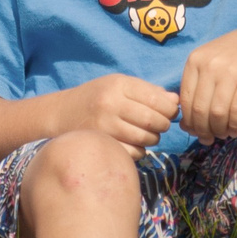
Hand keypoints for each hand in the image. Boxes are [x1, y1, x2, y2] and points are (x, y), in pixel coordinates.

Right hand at [55, 74, 179, 150]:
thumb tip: (176, 101)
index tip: (169, 112)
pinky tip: (133, 143)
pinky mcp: (102, 144)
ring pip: (146, 138)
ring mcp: (105, 126)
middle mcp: (111, 104)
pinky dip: (140, 150)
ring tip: (146, 134)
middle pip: (154, 120)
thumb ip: (148, 91)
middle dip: (163, 125)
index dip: (170, 109)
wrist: (60, 113)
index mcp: (118, 85)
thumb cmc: (96, 97)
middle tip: (159, 125)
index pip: (158, 99)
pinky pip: (135, 152)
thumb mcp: (118, 85)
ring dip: (153, 138)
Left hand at [178, 25, 236, 141]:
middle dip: (203, 130)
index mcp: (195, 60)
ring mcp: (230, 71)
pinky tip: (236, 130)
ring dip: (220, 130)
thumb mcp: (212, 62)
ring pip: (217, 113)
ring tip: (224, 134)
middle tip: (209, 139)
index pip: (185, 100)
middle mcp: (210, 65)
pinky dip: (234, 125)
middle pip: (200, 110)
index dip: (190, 122)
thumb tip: (184, 124)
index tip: (196, 132)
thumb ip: (197, 87)